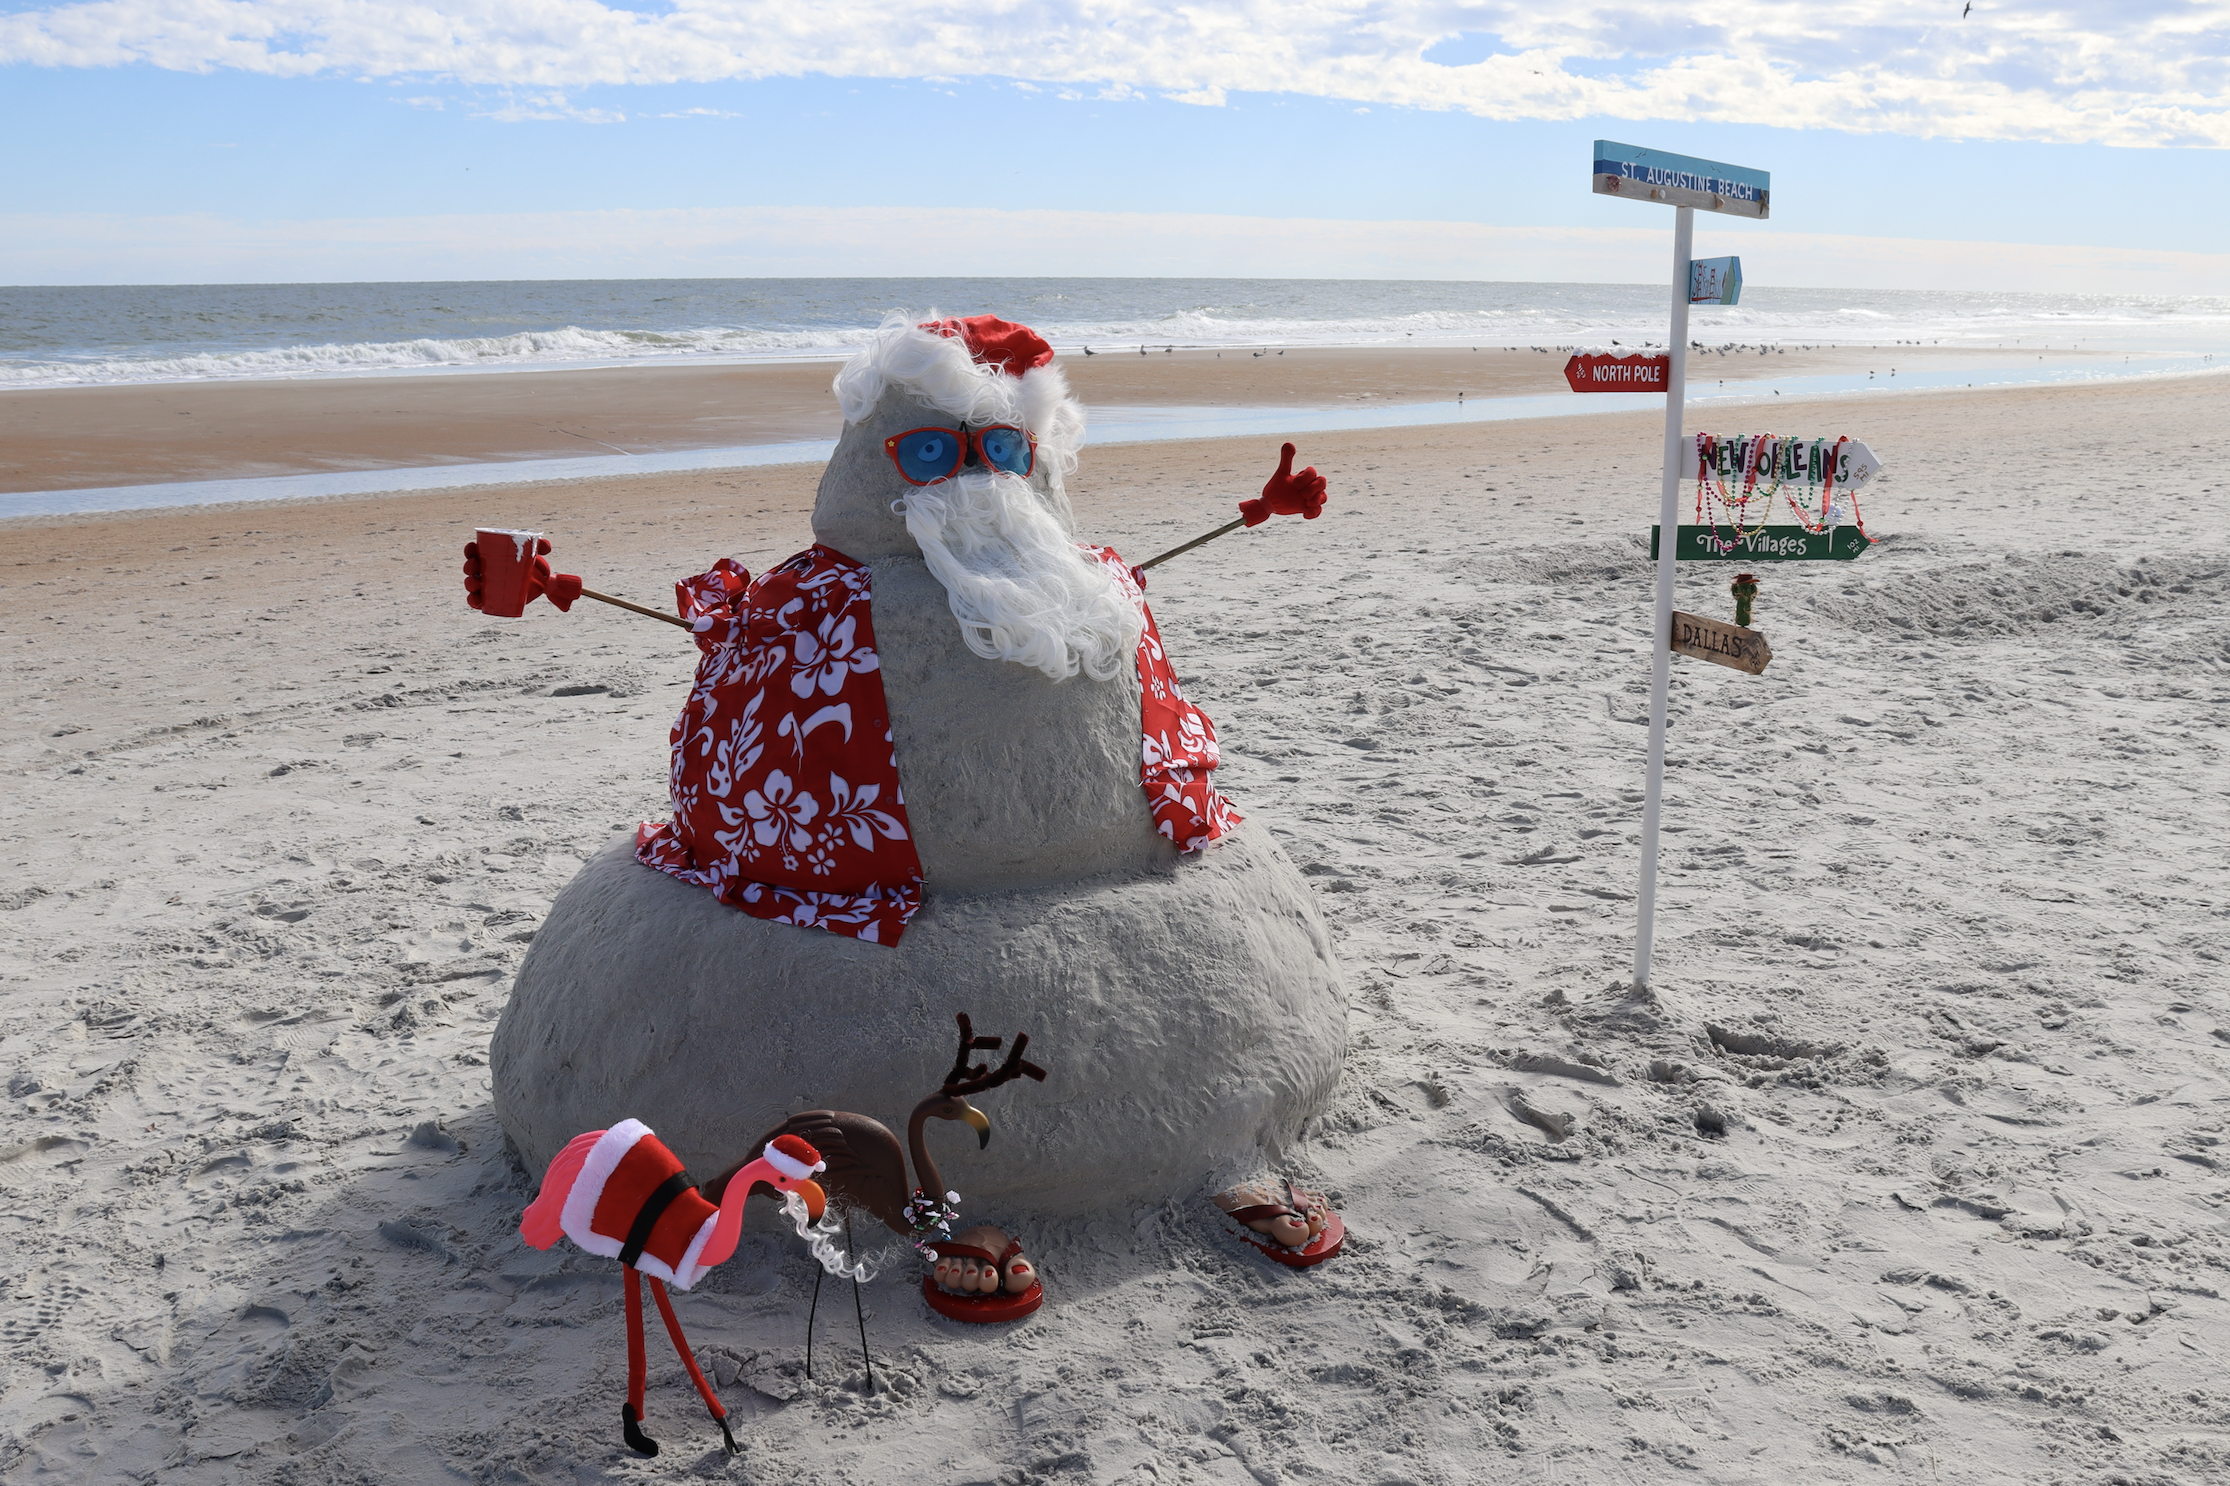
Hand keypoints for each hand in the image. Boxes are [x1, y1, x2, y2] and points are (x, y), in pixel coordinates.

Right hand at [462, 537, 582, 612]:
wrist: (541, 582)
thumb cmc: (532, 563)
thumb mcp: (535, 553)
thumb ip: (541, 545)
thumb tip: (545, 547)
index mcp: (490, 555)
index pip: (474, 551)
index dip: (470, 550)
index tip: (473, 549)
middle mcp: (485, 569)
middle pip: (471, 567)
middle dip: (469, 566)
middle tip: (475, 567)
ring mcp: (487, 584)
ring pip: (472, 583)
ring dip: (469, 583)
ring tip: (475, 584)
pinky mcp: (491, 597)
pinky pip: (477, 600)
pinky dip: (474, 601)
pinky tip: (476, 601)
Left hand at [1237, 442, 1327, 527]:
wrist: (1270, 503)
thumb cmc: (1276, 486)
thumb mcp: (1281, 473)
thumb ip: (1286, 459)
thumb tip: (1289, 443)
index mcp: (1304, 476)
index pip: (1313, 472)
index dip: (1306, 478)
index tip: (1294, 484)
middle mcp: (1309, 486)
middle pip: (1323, 482)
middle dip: (1314, 488)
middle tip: (1302, 493)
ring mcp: (1310, 498)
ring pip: (1324, 497)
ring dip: (1317, 499)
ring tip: (1306, 503)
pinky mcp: (1307, 509)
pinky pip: (1318, 511)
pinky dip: (1314, 513)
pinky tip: (1304, 514)